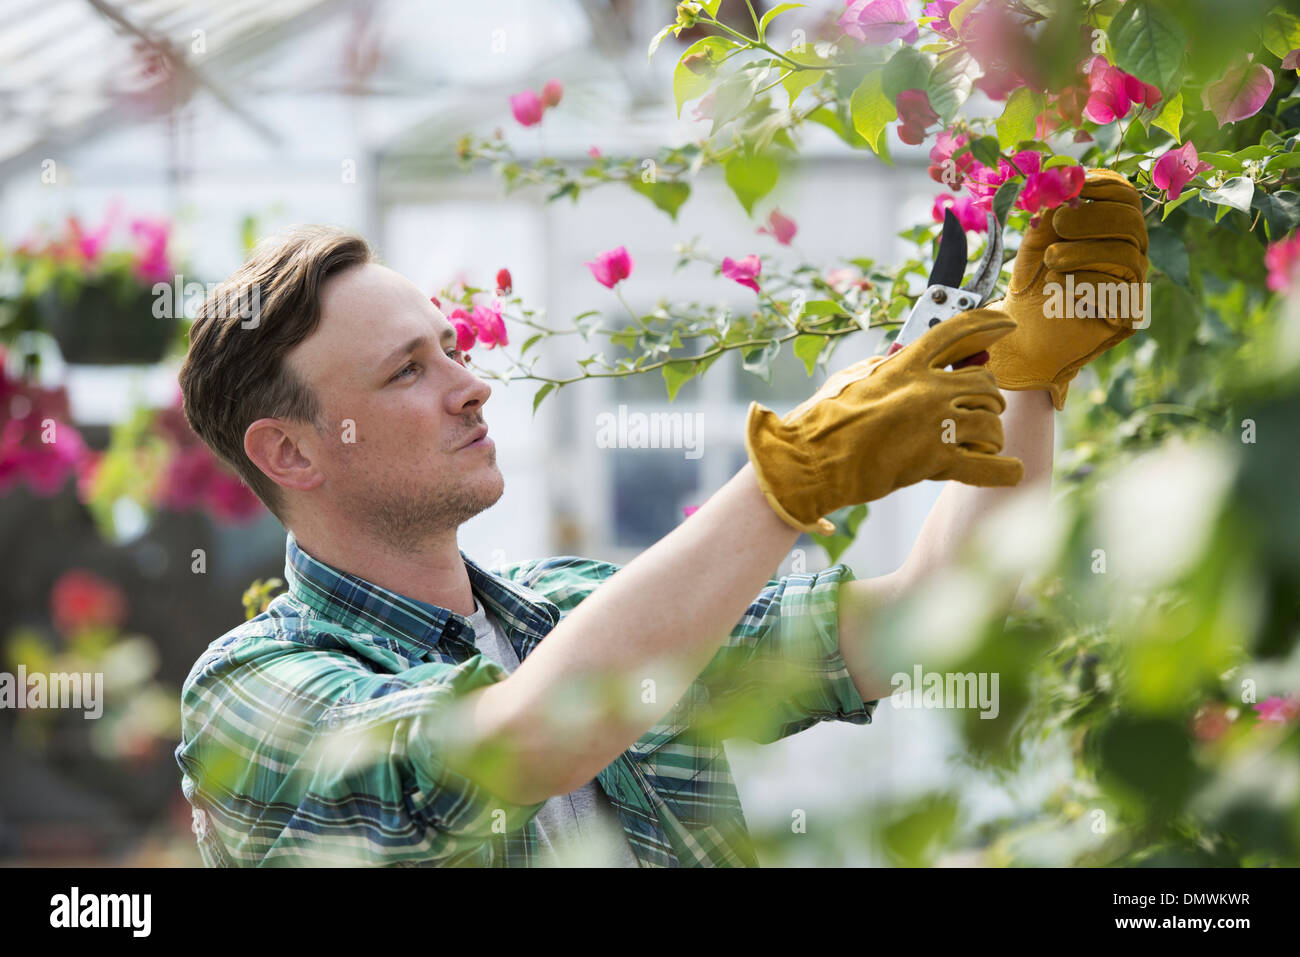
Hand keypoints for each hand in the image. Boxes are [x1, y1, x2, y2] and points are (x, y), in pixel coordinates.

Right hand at [745, 309, 1024, 535]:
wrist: (808, 462)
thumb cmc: (822, 421)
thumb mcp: (853, 378)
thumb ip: (888, 366)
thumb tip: (908, 359)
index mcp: (905, 364)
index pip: (958, 331)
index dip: (988, 323)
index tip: (1005, 324)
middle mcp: (926, 389)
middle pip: (985, 381)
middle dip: (987, 397)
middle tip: (980, 409)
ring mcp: (934, 424)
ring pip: (991, 422)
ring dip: (990, 433)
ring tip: (979, 444)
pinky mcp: (935, 461)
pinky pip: (986, 465)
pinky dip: (1003, 470)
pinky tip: (1010, 472)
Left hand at [986, 168, 1149, 409]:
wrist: (1021, 331)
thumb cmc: (1032, 282)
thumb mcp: (1037, 238)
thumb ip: (1053, 208)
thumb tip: (1067, 176)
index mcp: (1112, 229)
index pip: (1125, 197)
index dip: (1104, 186)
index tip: (1075, 184)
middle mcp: (1130, 252)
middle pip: (1131, 222)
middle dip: (1091, 218)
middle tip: (1057, 224)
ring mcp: (1132, 284)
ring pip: (1125, 254)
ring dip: (1081, 253)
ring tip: (1049, 261)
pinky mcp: (1127, 315)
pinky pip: (1117, 290)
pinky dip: (1083, 283)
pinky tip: (1060, 288)